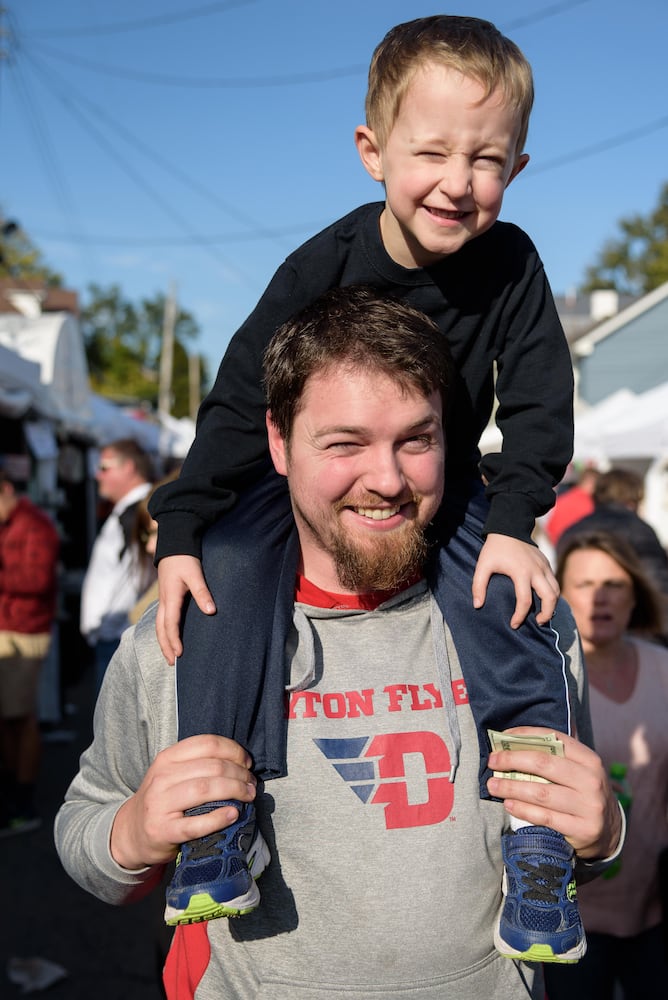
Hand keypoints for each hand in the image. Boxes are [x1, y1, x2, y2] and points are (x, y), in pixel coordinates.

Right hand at [110, 735, 256, 870]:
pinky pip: (195, 824)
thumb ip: (198, 764)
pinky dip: (218, 818)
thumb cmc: (162, 800)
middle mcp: (162, 777)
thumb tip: (241, 761)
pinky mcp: (163, 831)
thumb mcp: (172, 774)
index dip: (233, 750)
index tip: (247, 762)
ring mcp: (160, 804)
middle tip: (251, 783)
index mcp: (167, 758)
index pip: (207, 744)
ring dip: (234, 791)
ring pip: (205, 789)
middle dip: (239, 773)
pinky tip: (233, 814)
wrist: (131, 832)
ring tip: (248, 796)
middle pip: (212, 767)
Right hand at [156, 555, 215, 663]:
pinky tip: (170, 637)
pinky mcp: (166, 597)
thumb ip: (203, 593)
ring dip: (164, 641)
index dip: (174, 640)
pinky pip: (161, 619)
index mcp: (171, 598)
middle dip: (166, 647)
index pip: (170, 624)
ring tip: (170, 655)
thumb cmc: (185, 559)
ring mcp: (163, 600)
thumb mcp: (195, 574)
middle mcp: (164, 601)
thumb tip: (211, 611)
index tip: (179, 654)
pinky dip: (164, 631)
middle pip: (161, 629)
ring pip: (159, 625)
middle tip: (172, 663)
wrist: (174, 544)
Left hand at [472, 533, 558, 627]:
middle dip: (546, 613)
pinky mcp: (546, 563)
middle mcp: (536, 570)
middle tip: (538, 622)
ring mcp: (544, 566)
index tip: (514, 625)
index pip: (525, 601)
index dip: (520, 616)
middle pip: (550, 597)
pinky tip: (544, 599)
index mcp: (521, 572)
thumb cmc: (494, 548)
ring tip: (543, 614)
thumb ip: (478, 586)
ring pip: (556, 590)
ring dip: (552, 604)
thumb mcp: (482, 566)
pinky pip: (554, 581)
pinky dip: (552, 593)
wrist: (509, 527)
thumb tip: (477, 605)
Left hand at [486, 726, 621, 860]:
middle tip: (492, 761)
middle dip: (512, 760)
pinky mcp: (583, 830)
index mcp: (589, 759)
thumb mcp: (579, 770)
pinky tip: (508, 804)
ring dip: (511, 787)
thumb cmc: (583, 793)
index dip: (525, 735)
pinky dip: (523, 810)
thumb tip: (514, 737)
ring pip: (541, 793)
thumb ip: (555, 755)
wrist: (610, 832)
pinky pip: (545, 818)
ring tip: (493, 785)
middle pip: (544, 764)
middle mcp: (591, 781)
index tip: (501, 737)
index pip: (554, 739)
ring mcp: (589, 807)